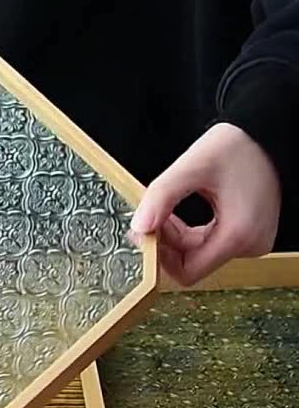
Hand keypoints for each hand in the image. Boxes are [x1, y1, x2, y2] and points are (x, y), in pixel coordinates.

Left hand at [129, 123, 279, 285]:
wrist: (267, 135)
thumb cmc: (239, 146)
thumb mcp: (193, 166)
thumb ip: (162, 196)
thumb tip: (140, 226)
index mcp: (239, 234)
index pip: (188, 271)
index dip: (161, 257)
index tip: (146, 232)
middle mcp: (249, 244)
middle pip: (191, 263)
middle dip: (166, 242)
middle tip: (152, 216)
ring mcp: (250, 241)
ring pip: (197, 254)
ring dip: (175, 236)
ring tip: (166, 208)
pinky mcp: (246, 235)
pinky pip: (207, 244)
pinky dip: (187, 233)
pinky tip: (178, 213)